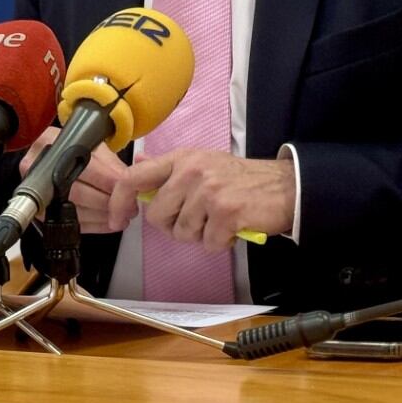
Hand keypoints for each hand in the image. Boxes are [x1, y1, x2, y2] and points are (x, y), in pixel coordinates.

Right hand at [18, 126, 128, 233]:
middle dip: (106, 200)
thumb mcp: (92, 146)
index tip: (122, 185)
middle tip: (129, 205)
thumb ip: (108, 161)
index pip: (80, 165)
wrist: (53, 160)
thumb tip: (125, 179)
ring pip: (75, 210)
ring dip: (102, 215)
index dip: (104, 178)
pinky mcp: (43, 213)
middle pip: (76, 191)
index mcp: (49, 143)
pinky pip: (72, 222)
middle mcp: (38, 168)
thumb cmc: (76, 150)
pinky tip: (109, 222)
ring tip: (123, 215)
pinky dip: (94, 225)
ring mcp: (39, 194)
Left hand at [109, 151, 294, 250]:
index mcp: (182, 158)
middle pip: (158, 216)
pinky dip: (219, 243)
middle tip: (197, 219)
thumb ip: (169, 167)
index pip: (134, 177)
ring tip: (218, 220)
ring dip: (200, 235)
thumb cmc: (240, 179)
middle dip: (174, 225)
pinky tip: (232, 228)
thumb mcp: (201, 162)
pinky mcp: (226, 213)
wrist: (284, 186)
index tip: (118, 219)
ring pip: (182, 232)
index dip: (119, 201)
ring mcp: (209, 191)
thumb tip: (138, 163)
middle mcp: (192, 171)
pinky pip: (207, 243)